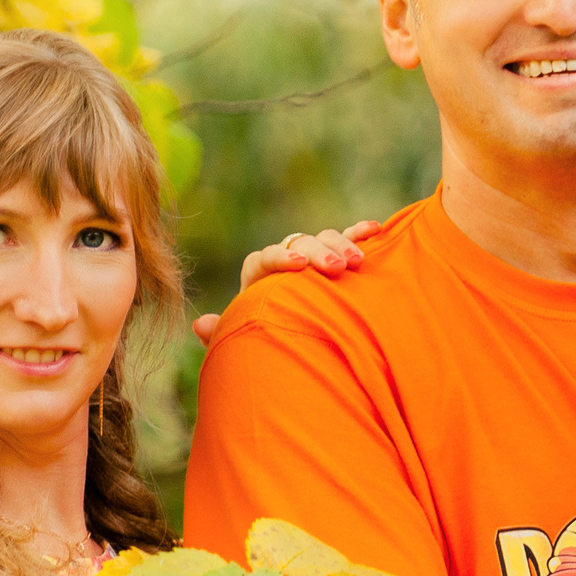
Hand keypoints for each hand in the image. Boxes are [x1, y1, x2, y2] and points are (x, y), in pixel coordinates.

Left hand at [192, 221, 384, 345]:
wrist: (297, 344)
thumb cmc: (269, 342)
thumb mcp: (246, 337)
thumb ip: (224, 332)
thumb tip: (199, 325)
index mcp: (260, 277)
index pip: (264, 257)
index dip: (280, 258)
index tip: (298, 266)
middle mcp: (287, 261)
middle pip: (299, 243)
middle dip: (318, 253)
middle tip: (337, 268)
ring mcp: (315, 258)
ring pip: (325, 238)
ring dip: (342, 245)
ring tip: (358, 262)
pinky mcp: (340, 259)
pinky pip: (349, 240)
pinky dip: (361, 233)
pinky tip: (376, 230)